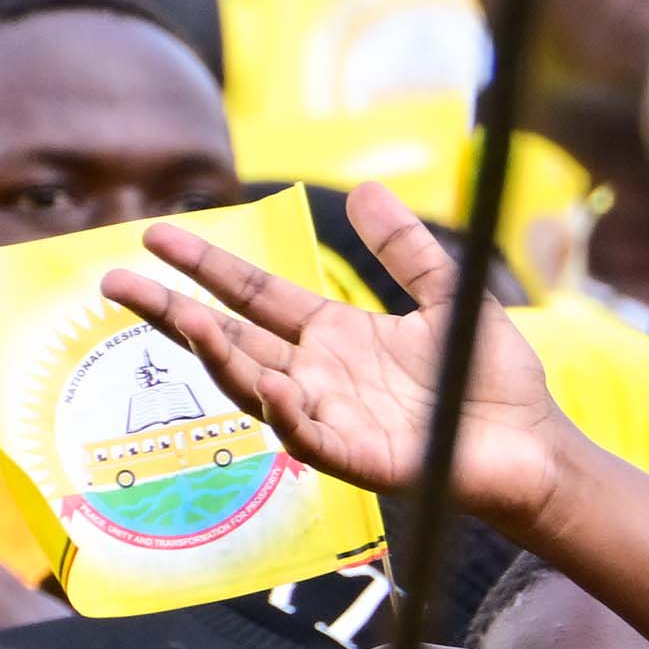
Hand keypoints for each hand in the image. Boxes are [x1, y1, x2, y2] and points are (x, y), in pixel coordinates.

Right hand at [109, 185, 578, 531]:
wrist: (535, 445)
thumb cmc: (491, 380)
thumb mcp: (449, 296)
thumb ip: (405, 249)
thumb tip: (364, 188)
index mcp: (335, 337)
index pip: (253, 294)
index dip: (205, 266)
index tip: (155, 236)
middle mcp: (320, 377)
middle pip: (230, 339)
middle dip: (172, 312)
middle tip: (112, 281)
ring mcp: (333, 420)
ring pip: (255, 388)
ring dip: (218, 356)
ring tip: (182, 321)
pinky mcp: (360, 460)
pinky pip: (310, 437)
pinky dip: (286, 412)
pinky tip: (267, 385)